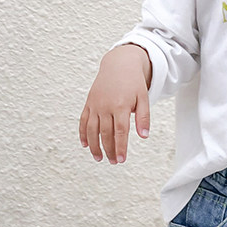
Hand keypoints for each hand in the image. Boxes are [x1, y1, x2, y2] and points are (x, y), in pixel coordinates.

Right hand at [79, 44, 151, 163]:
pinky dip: (83, 133)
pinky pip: (83, 121)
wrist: (119, 64)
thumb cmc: (133, 82)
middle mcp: (105, 106)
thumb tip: (143, 136)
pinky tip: (85, 144)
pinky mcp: (89, 103)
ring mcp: (95, 105)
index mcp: (120, 105)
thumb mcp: (143, 98)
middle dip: (109, 150)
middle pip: (106, 133)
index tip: (121, 159)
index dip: (120, 147)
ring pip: (92, 130)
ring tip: (99, 158)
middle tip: (114, 162)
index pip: (120, 132)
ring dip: (94, 146)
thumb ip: (144, 117)